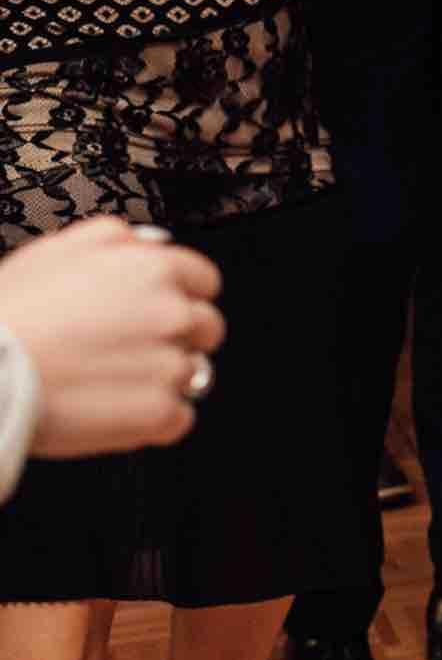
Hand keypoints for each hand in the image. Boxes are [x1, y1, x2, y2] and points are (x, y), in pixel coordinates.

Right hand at [0, 218, 224, 459]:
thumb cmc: (8, 313)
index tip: (156, 311)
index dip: (180, 297)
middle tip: (125, 350)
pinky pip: (178, 418)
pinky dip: (153, 420)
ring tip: (105, 381)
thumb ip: (113, 239)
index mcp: (151, 269)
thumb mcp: (55, 250)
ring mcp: (169, 364)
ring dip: (159, 379)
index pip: (203, 281)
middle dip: (175, 338)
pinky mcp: (157, 411)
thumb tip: (149, 243)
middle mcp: (172, 313)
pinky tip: (111, 410)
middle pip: (204, 327)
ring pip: (190, 373)